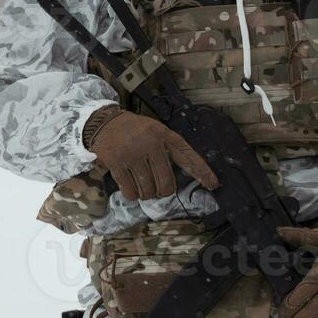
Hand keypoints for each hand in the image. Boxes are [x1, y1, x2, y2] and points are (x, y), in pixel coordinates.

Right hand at [85, 108, 218, 201]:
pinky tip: (129, 185)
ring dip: (146, 193)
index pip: (187, 156)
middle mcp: (151, 144)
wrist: (104, 123)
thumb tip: (177, 180)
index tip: (213, 185)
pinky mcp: (117, 163)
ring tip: (141, 182)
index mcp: (164, 135)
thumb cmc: (134, 131)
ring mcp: (133, 154)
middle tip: (156, 187)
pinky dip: (132, 194)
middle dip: (162, 190)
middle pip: (166, 183)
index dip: (201, 171)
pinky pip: (130, 192)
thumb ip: (168, 150)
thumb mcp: (155, 132)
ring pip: (148, 190)